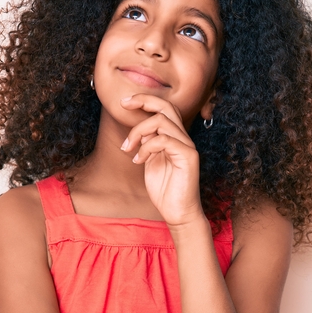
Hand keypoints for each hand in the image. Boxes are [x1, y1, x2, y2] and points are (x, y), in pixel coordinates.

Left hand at [119, 94, 203, 226]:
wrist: (178, 212)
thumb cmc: (164, 189)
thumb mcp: (150, 161)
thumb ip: (147, 144)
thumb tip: (139, 131)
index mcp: (174, 137)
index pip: (163, 109)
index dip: (144, 100)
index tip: (124, 102)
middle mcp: (182, 138)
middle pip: (166, 107)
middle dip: (143, 100)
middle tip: (123, 105)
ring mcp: (187, 146)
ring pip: (162, 121)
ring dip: (138, 132)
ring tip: (128, 148)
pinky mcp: (189, 156)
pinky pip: (164, 140)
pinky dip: (146, 148)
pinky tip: (138, 161)